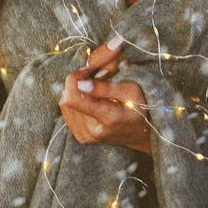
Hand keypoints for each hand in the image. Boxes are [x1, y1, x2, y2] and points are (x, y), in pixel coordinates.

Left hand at [59, 38, 151, 154]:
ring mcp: (86, 136)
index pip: (73, 98)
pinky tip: (90, 99)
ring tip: (94, 88)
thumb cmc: (140, 107)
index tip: (88, 70)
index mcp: (108, 118)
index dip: (75, 78)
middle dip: (77, 82)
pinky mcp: (81, 136)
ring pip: (65, 103)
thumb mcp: (131, 90)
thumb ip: (106, 86)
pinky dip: (76, 100)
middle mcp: (93, 131)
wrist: (142, 133)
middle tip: (95, 77)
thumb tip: (80, 83)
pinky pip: (67, 112)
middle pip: (67, 98)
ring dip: (76, 91)